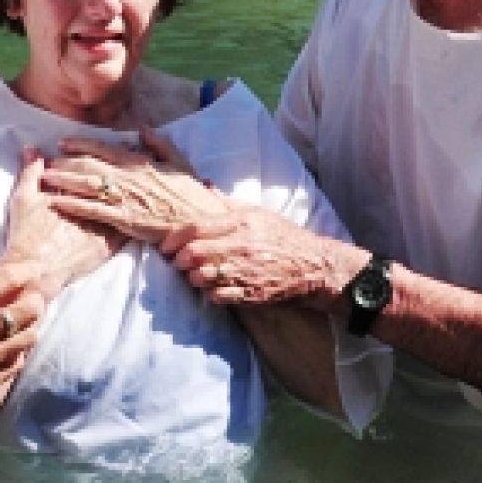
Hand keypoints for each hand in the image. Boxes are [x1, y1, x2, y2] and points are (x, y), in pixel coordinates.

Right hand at [0, 148, 123, 296]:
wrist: (36, 272)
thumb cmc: (28, 235)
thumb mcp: (24, 200)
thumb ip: (30, 173)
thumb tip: (32, 149)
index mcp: (74, 191)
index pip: (86, 169)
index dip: (88, 159)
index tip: (87, 154)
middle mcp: (93, 206)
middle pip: (106, 183)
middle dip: (109, 172)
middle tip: (110, 164)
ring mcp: (103, 226)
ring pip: (120, 203)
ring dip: (125, 191)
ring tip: (128, 181)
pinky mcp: (108, 245)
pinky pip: (125, 230)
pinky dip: (129, 219)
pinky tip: (134, 210)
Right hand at [0, 260, 45, 410]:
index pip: (7, 280)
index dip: (27, 271)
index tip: (34, 270)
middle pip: (28, 309)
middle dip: (34, 299)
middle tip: (32, 298)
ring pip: (28, 338)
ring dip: (29, 327)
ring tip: (21, 324)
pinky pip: (16, 364)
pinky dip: (16, 353)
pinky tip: (8, 347)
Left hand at [43, 128, 230, 246]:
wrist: (199, 222)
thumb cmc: (191, 195)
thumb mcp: (180, 163)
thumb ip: (160, 144)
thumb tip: (143, 129)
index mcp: (140, 162)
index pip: (104, 148)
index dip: (81, 144)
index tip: (63, 143)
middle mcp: (129, 176)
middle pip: (90, 165)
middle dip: (66, 163)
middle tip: (47, 162)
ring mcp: (125, 197)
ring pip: (87, 185)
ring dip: (64, 180)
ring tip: (45, 178)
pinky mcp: (124, 219)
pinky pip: (93, 210)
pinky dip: (73, 205)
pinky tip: (57, 202)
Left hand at [163, 206, 356, 307]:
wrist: (316, 266)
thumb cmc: (285, 237)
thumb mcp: (259, 213)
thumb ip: (228, 203)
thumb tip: (204, 186)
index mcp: (243, 221)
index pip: (196, 227)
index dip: (174, 238)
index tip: (166, 246)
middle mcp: (243, 245)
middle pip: (194, 253)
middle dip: (178, 260)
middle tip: (176, 262)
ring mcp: (247, 270)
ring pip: (202, 277)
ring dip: (192, 278)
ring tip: (194, 276)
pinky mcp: (252, 293)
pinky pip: (217, 296)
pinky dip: (209, 293)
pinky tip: (212, 289)